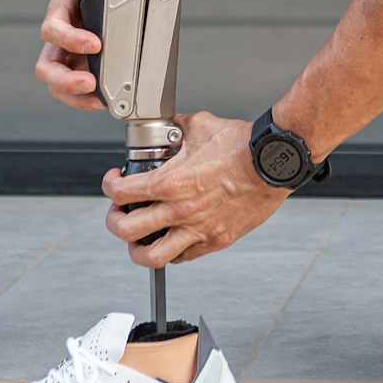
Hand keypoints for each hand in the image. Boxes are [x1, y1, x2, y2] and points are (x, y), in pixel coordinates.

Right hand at [35, 0, 111, 110]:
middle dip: (64, 79)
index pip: (54, 28)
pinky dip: (87, 99)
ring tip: (98, 99)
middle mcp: (62, 35)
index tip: (95, 44)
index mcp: (62, 9)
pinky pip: (78, 89)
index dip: (69, 39)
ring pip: (58, 83)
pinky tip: (105, 101)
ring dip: (74, 96)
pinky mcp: (85, 65)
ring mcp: (72, 54)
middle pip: (47, 66)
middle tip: (90, 82)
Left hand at [102, 112, 287, 264]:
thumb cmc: (242, 146)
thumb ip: (175, 128)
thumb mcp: (199, 125)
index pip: (120, 193)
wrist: (273, 162)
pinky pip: (184, 257)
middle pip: (126, 230)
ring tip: (137, 240)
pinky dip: (172, 253)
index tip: (114, 182)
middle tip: (119, 213)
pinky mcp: (216, 240)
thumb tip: (165, 127)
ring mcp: (198, 229)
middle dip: (114, 221)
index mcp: (170, 182)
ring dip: (137, 250)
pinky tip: (171, 239)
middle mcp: (180, 210)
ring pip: (152, 257)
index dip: (109, 186)